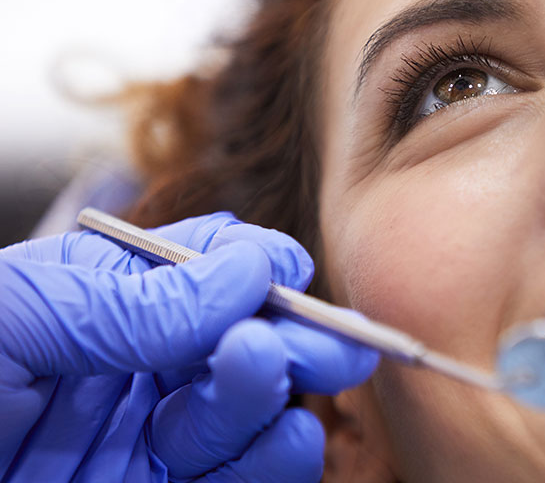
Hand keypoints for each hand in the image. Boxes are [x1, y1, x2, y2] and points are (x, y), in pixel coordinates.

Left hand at [0, 213, 378, 481]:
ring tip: (268, 373)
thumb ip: (128, 300)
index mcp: (88, 304)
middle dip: (288, 338)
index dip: (253, 267)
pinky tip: (289, 442)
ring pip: (239, 419)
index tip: (288, 275)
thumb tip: (248, 267)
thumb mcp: (6, 319)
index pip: (199, 270)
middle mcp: (123, 372)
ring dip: (272, 399)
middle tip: (327, 341)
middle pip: (235, 345)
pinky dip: (271, 465)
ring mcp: (134, 446)